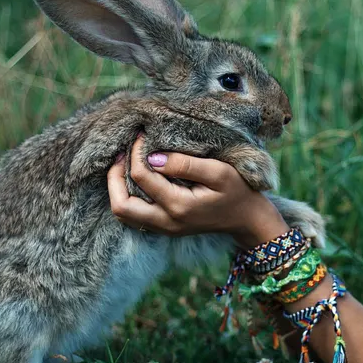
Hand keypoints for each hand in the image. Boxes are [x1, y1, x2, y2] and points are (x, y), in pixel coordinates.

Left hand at [107, 135, 284, 242]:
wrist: (248, 219)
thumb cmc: (238, 191)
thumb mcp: (218, 171)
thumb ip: (184, 164)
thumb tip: (152, 157)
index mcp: (178, 206)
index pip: (141, 176)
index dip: (136, 151)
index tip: (141, 134)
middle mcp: (166, 222)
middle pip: (121, 206)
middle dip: (114, 177)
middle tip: (120, 154)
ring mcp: (164, 228)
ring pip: (124, 214)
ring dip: (117, 189)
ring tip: (123, 164)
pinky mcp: (165, 228)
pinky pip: (134, 216)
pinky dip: (127, 196)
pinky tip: (135, 178)